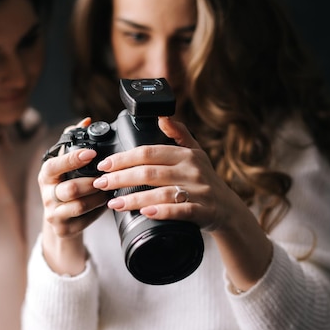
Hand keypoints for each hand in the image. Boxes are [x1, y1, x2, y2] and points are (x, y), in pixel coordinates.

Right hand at [37, 119, 108, 274]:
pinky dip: (98, 211)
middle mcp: (46, 194)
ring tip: (110, 189)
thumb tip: (86, 120)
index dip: (73, 159)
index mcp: (46, 175)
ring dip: (99, 197)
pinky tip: (106, 203)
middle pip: (71, 188)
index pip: (55, 165)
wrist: (59, 218)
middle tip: (107, 176)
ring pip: (80, 205)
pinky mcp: (64, 228)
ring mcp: (53, 213)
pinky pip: (85, 220)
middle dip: (93, 182)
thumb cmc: (65, 184)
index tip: (92, 153)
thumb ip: (73, 141)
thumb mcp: (64, 165)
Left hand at [90, 117, 234, 231]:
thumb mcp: (196, 153)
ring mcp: (198, 191)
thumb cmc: (205, 179)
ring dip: (134, 199)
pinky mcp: (203, 211)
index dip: (124, 158)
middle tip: (101, 183)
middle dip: (121, 178)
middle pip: (149, 172)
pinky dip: (162, 211)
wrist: (229, 210)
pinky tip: (145, 213)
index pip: (149, 152)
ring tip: (113, 204)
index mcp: (186, 155)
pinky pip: (180, 211)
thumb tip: (161, 116)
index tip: (104, 164)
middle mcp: (192, 170)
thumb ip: (178, 133)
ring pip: (161, 193)